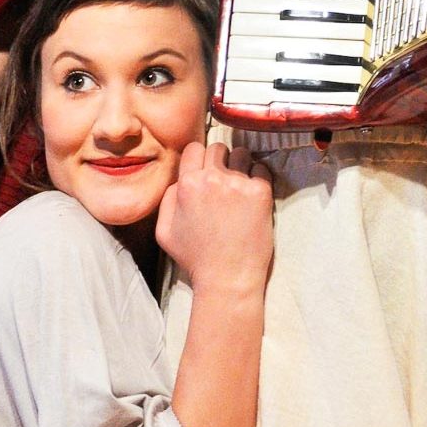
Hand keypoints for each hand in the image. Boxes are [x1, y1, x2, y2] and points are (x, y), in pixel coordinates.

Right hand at [155, 143, 272, 298]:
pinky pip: (262, 168)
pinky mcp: (260, 193)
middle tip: (225, 178)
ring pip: (242, 154)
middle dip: (221, 159)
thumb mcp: (165, 231)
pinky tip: (254, 194)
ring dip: (241, 165)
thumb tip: (180, 180)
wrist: (227, 278)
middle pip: (218, 147)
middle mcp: (212, 179)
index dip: (200, 158)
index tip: (206, 169)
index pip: (194, 148)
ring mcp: (238, 184)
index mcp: (187, 185)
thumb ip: (167, 199)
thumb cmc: (196, 259)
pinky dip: (259, 177)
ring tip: (241, 185)